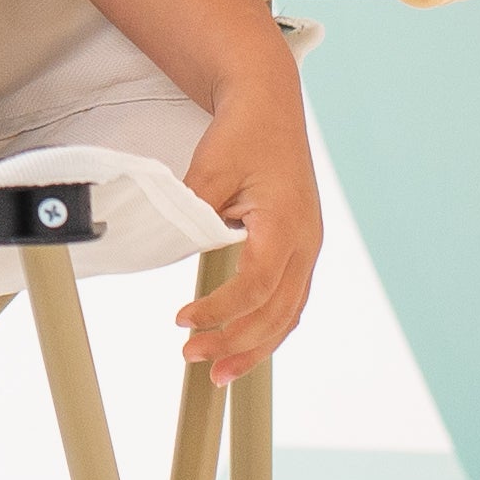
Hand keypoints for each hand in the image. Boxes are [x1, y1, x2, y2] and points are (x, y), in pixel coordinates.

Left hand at [173, 72, 324, 384]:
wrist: (270, 106)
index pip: (256, 285)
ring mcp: (308, 248)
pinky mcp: (300, 250)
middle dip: (236, 342)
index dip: (220, 311)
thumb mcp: (210, 171)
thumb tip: (172, 254)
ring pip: (288, 313)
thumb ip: (195, 215)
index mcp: (286, 223)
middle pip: (277, 311)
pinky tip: (245, 347)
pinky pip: (290, 301)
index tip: (182, 321)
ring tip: (219, 373)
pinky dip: (268, 328)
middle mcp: (306, 242)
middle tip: (192, 357)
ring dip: (255, 347)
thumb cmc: (242, 134)